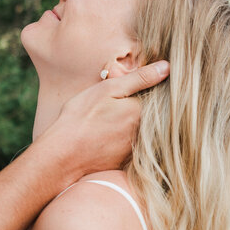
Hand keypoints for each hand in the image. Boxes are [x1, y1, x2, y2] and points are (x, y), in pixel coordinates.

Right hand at [38, 61, 169, 176]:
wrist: (62, 156)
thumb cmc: (81, 119)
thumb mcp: (109, 89)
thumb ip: (140, 78)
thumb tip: (167, 67)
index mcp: (143, 112)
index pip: (153, 96)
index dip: (137, 90)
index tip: (121, 92)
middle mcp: (144, 133)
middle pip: (144, 115)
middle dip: (131, 108)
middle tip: (106, 109)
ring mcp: (135, 150)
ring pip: (136, 130)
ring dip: (125, 125)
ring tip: (102, 123)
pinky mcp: (124, 162)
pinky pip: (126, 145)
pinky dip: (117, 140)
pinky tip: (101, 137)